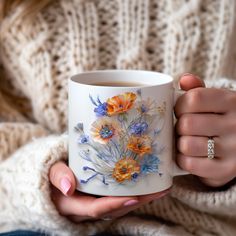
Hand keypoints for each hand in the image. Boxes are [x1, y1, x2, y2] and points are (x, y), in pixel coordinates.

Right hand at [49, 161, 169, 221]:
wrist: (53, 179)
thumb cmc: (51, 174)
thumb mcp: (50, 172)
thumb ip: (58, 176)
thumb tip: (68, 187)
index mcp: (74, 205)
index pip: (96, 209)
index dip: (114, 205)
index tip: (134, 197)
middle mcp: (88, 208)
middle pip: (115, 209)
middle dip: (138, 202)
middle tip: (159, 190)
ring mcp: (96, 203)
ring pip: (120, 205)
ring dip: (141, 198)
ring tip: (161, 187)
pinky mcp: (101, 197)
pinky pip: (119, 198)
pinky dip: (135, 193)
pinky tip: (148, 184)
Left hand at [175, 74, 235, 186]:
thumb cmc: (220, 118)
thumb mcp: (215, 100)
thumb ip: (198, 90)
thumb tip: (184, 79)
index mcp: (231, 101)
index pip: (193, 99)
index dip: (179, 106)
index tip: (181, 111)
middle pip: (187, 124)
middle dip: (179, 127)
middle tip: (184, 128)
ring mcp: (233, 149)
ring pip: (186, 145)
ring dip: (181, 144)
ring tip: (187, 141)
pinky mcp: (226, 170)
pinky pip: (190, 164)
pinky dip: (183, 159)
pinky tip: (189, 155)